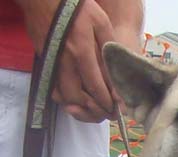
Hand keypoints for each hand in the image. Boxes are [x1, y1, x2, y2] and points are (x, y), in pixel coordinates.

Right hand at [20, 0, 115, 122]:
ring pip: (63, 97)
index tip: (116, 108)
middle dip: (93, 109)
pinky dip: (65, 97)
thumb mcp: (100, 23)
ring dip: (78, 105)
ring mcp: (51, 63)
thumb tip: (116, 77)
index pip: (96, 88)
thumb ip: (109, 50)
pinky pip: (53, 89)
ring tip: (92, 103)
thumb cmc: (76, 6)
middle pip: (77, 98)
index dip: (107, 103)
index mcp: (81, 51)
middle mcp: (64, 61)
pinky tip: (77, 94)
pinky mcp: (44, 62)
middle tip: (104, 108)